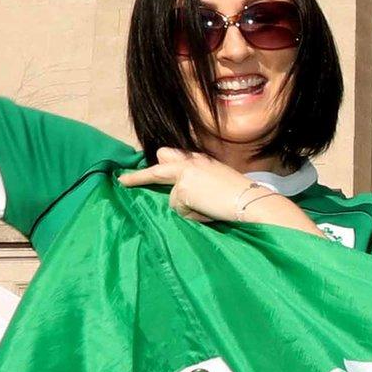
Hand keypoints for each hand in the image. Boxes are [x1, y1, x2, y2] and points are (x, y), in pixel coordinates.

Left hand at [118, 148, 263, 223]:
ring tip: (209, 208)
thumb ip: (199, 181)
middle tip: (122, 181)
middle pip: (159, 166)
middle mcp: (190, 161)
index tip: (151, 164)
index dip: (162, 163)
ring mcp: (184, 173)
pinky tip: (208, 211)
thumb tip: (178, 194)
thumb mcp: (218, 180)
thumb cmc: (240, 195)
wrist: (249, 200)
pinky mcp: (182, 189)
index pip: (174, 156)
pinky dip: (193, 215)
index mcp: (201, 159)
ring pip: (172, 198)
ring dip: (188, 208)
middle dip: (139, 176)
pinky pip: (180, 210)